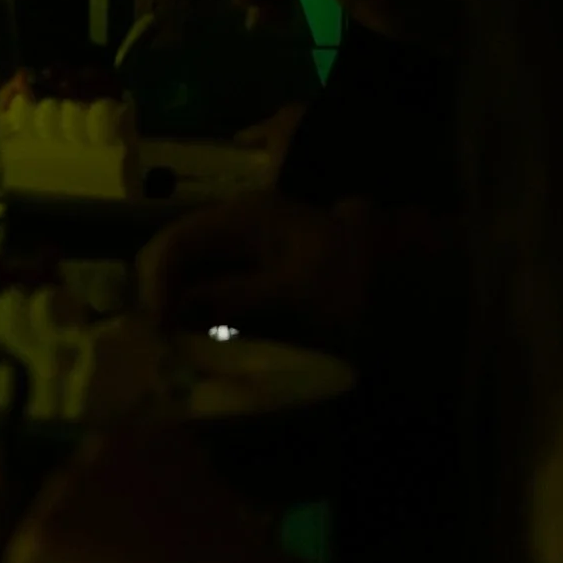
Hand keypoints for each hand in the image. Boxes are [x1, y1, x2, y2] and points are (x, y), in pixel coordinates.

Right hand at [140, 192, 380, 342]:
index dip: (156, 283)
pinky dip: (196, 312)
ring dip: (174, 305)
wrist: (406, 286)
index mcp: (243, 217)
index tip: (156, 329)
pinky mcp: (251, 273)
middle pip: (174, 254)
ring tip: (170, 345)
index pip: (175, 242)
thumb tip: (173, 314)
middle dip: (159, 294)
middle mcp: (235, 225)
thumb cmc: (350, 282)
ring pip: (187, 272)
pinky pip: (208, 287)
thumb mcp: (292, 293)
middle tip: (156, 341)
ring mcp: (243, 247)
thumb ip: (230, 299)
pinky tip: (194, 339)